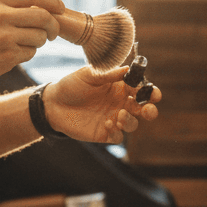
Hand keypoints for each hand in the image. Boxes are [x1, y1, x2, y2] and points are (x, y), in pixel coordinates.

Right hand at [0, 0, 63, 90]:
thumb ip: (6, 6)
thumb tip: (42, 6)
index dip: (53, 1)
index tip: (61, 9)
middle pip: (43, 16)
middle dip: (53, 26)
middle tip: (52, 34)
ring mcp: (4, 36)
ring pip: (39, 37)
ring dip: (37, 43)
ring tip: (20, 46)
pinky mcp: (7, 56)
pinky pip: (30, 53)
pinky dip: (26, 54)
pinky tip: (10, 56)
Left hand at [43, 66, 160, 143]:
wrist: (53, 104)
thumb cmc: (72, 85)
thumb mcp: (89, 75)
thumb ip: (108, 74)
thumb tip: (127, 69)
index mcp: (120, 88)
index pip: (141, 90)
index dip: (150, 92)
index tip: (152, 93)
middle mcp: (120, 104)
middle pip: (144, 110)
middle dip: (150, 110)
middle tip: (147, 110)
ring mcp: (114, 119)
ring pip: (133, 124)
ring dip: (131, 121)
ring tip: (119, 115)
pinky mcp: (105, 133)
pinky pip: (118, 137)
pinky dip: (117, 132)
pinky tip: (107, 123)